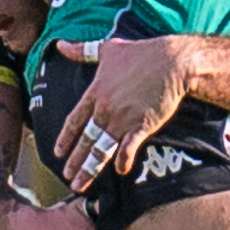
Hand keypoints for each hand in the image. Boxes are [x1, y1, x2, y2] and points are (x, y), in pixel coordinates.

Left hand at [55, 37, 190, 190]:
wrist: (171, 61)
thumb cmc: (141, 52)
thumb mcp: (108, 48)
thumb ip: (82, 51)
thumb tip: (60, 44)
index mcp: (96, 92)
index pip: (74, 120)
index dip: (65, 138)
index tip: (58, 153)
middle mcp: (105, 108)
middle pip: (85, 140)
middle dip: (75, 161)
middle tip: (67, 177)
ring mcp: (123, 118)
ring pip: (101, 149)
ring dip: (90, 168)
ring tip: (80, 185)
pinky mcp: (142, 125)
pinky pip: (128, 148)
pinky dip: (123, 160)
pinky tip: (120, 171)